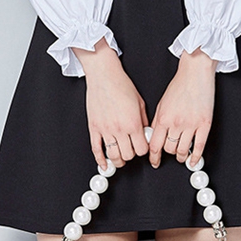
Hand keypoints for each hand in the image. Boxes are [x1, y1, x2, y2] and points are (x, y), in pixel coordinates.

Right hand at [73, 39, 149, 169]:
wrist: (104, 75)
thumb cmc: (121, 84)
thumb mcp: (140, 102)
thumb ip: (143, 120)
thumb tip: (145, 134)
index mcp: (133, 122)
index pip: (142, 149)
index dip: (144, 150)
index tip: (142, 147)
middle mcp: (119, 128)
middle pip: (128, 155)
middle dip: (132, 155)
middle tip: (131, 150)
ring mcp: (105, 129)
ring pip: (113, 155)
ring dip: (118, 160)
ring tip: (120, 158)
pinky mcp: (94, 127)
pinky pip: (96, 149)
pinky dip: (100, 160)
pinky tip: (104, 164)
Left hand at [148, 48, 216, 168]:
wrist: (196, 72)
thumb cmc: (179, 84)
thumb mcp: (162, 103)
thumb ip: (158, 120)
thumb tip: (153, 136)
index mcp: (164, 117)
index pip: (155, 145)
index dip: (153, 157)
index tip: (155, 162)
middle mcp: (176, 123)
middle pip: (169, 149)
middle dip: (169, 153)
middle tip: (170, 152)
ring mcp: (191, 124)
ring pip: (183, 150)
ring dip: (181, 156)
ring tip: (181, 156)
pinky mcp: (205, 124)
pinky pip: (199, 147)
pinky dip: (195, 157)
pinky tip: (193, 161)